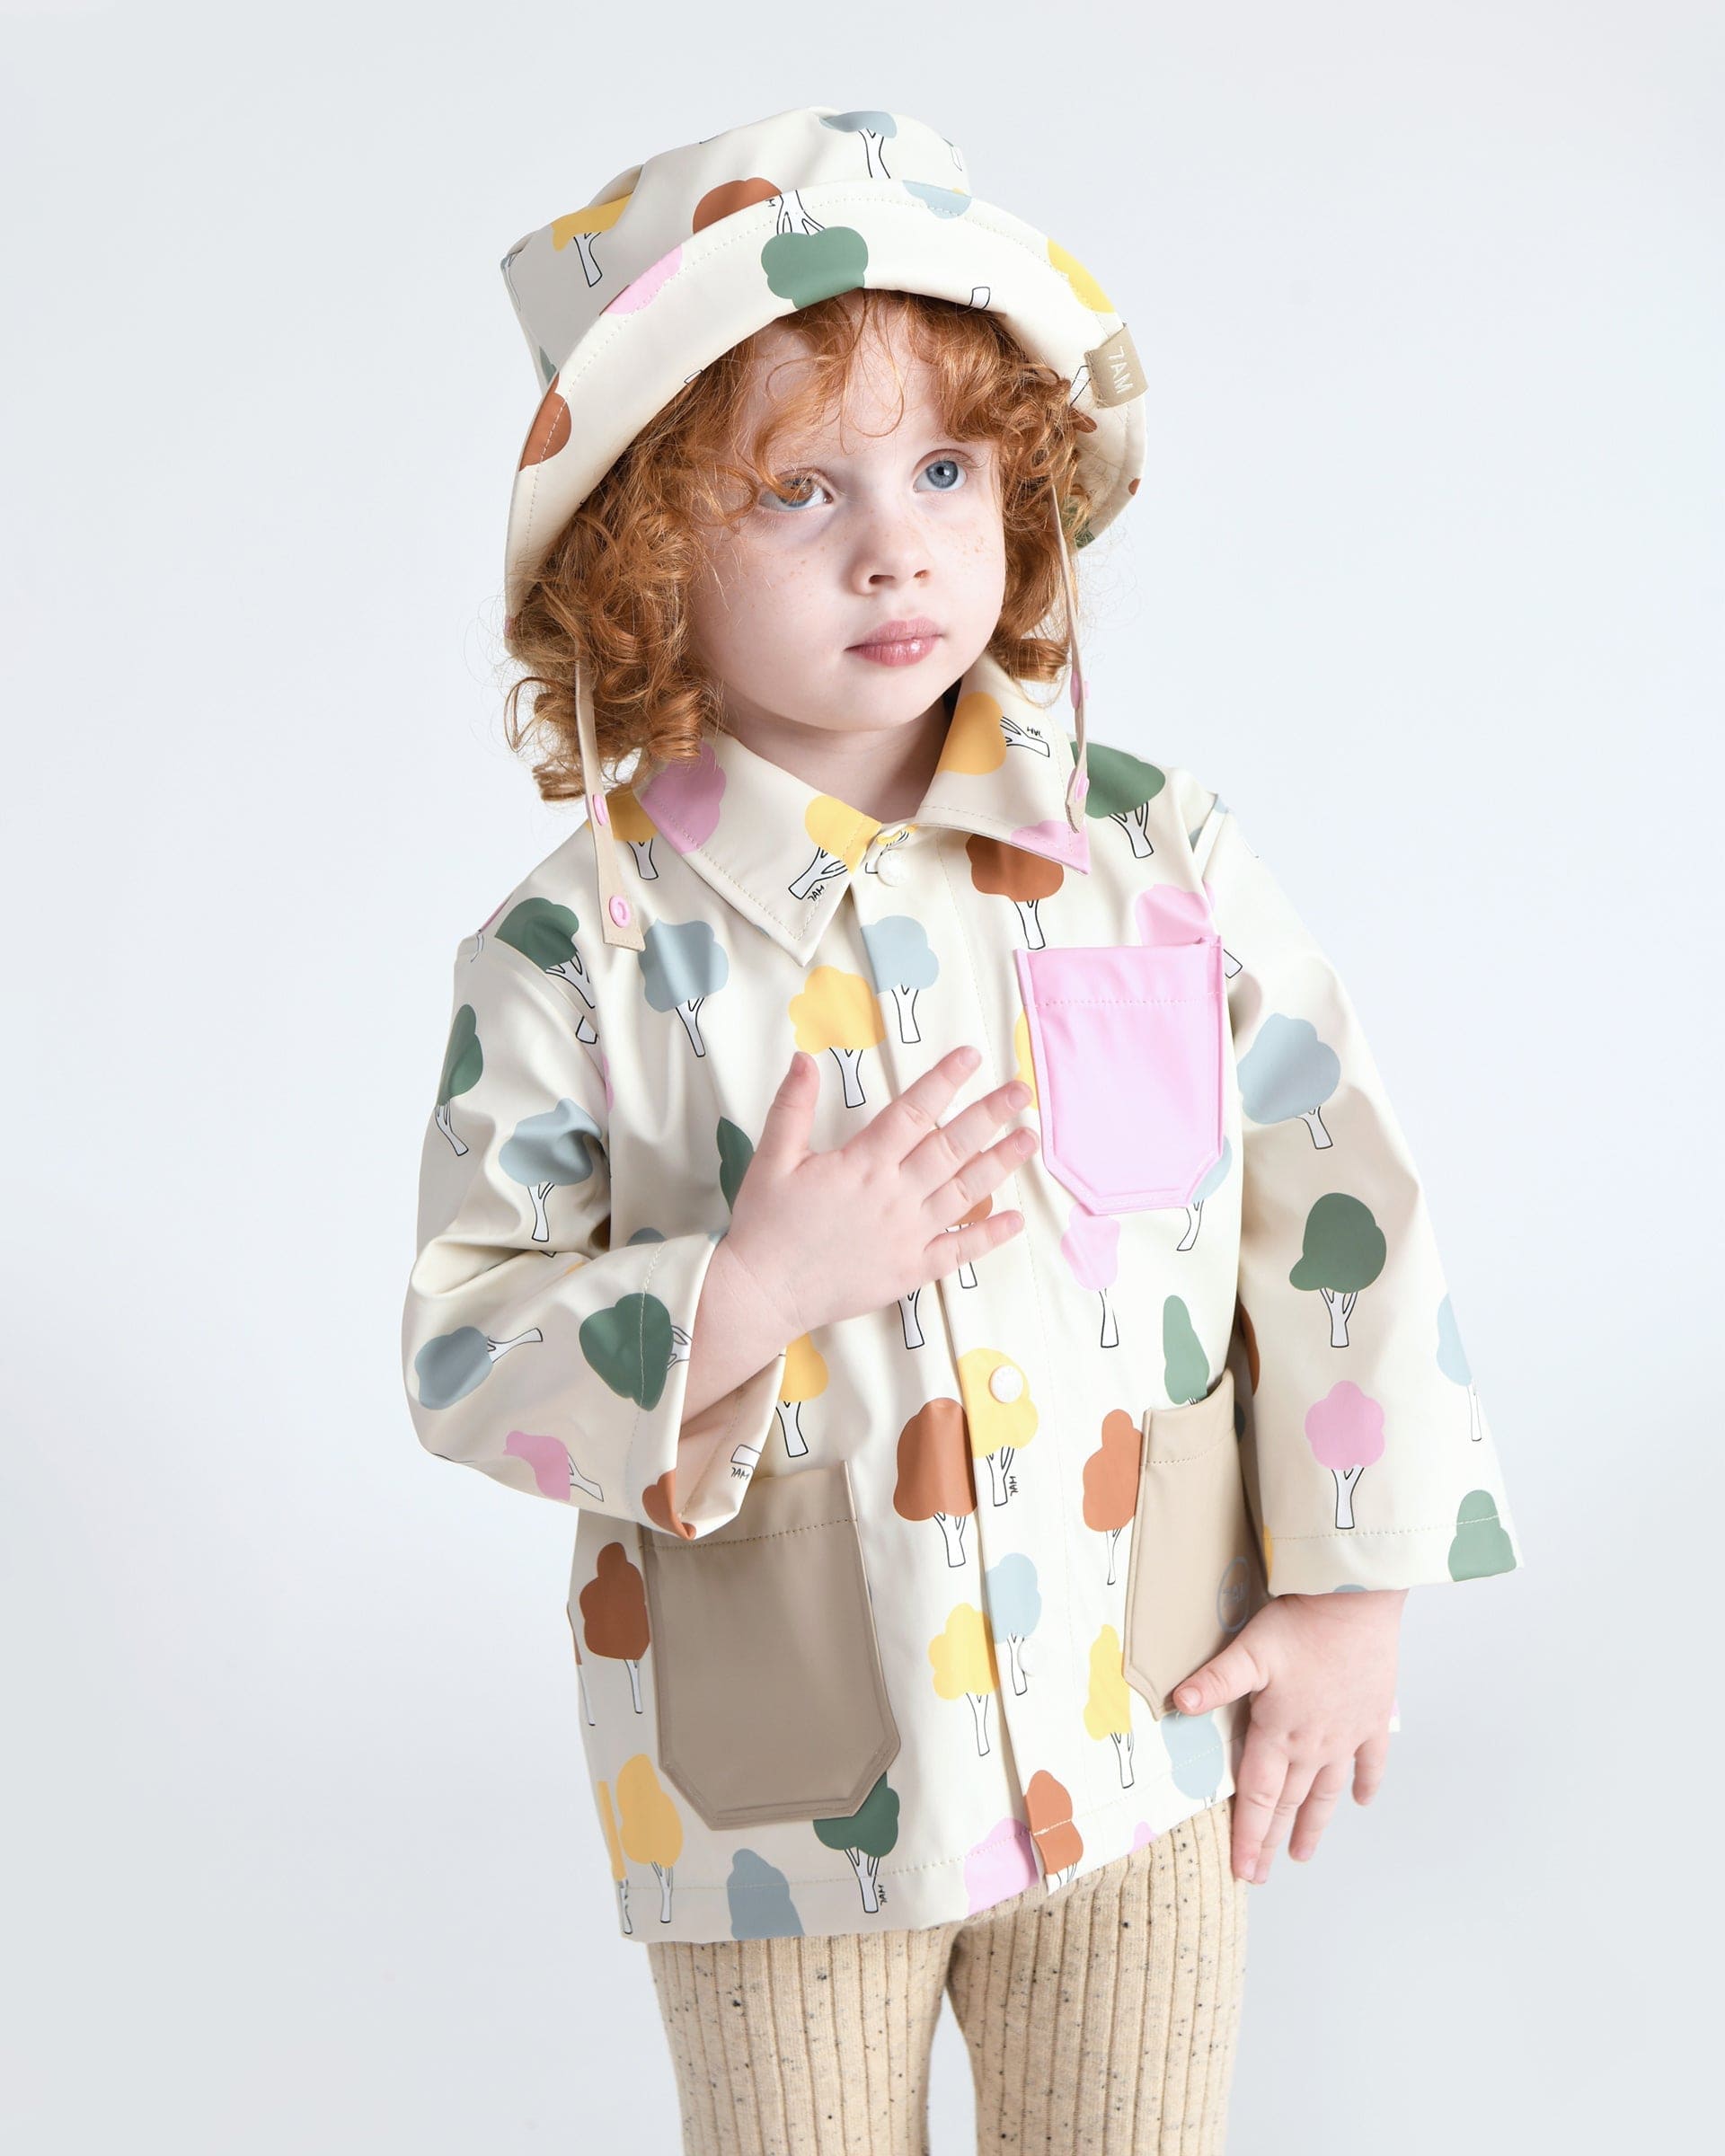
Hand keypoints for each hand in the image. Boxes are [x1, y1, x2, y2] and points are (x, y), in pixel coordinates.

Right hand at [722, 1044, 1034, 1343]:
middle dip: (989, 1115)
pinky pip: (959, 1251)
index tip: (971, 1056)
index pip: (912, 1112)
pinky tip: (1015, 1220)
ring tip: (1028, 1140)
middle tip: (1021, 1091)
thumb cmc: (766, 1225)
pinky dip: (989, 1236)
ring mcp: (908, 1235)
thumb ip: (792, 1107)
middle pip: (951, 1147)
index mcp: (862, 1164)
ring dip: (999, 1164)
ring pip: (964, 1192)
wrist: (763, 1293)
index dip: (944, 1081)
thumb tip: (804, 1058)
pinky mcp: (911, 1270)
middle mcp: (894, 1195)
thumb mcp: (772, 1159)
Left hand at [1172, 1587, 1407, 1884]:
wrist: (1356, 1603)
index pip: (1259, 1796)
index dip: (1249, 1835)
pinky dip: (1364, 1784)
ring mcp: (1347, 1736)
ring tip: (1304, 1854)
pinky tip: (1360, 1801)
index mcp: (1279, 1733)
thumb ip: (1215, 1682)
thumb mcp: (1249, 1651)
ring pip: (1327, 1792)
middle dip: (1274, 1840)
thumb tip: (1177, 1703)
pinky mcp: (1373, 1719)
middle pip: (1290, 1802)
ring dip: (1314, 1824)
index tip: (1243, 1869)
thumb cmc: (1300, 1625)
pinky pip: (1370, 1762)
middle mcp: (1314, 1745)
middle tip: (1262, 1874)